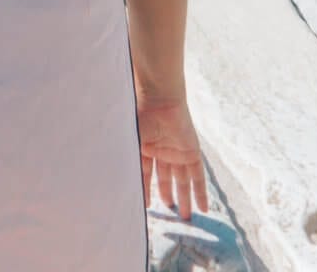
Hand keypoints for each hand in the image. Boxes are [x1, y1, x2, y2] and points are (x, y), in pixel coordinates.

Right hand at [137, 94, 207, 219]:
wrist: (159, 100)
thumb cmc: (139, 117)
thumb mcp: (129, 142)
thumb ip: (125, 162)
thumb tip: (112, 180)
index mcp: (145, 145)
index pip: (146, 172)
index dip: (145, 189)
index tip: (146, 206)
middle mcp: (162, 149)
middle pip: (167, 177)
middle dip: (168, 194)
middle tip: (171, 212)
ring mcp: (178, 151)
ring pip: (183, 179)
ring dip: (185, 198)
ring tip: (186, 216)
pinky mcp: (192, 151)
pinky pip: (198, 176)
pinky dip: (200, 192)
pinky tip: (203, 208)